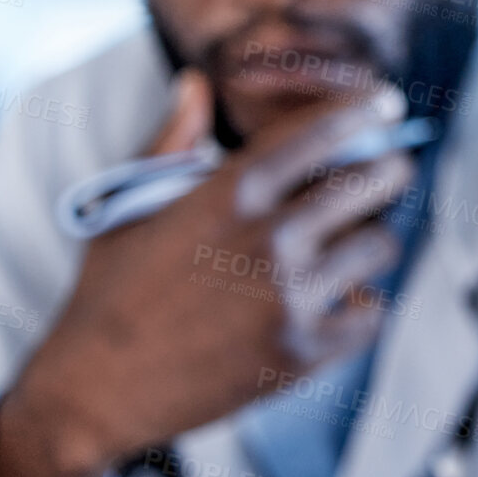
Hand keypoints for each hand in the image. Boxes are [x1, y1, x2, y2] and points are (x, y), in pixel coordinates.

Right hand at [0, 72, 417, 476]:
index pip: (323, 130)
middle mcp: (270, 238)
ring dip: (368, 242)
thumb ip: (173, 140)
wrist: (91, 394)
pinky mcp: (303, 351)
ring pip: (381, 243)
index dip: (363, 110)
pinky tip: (331, 303)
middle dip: (386, 171)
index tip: (386, 104)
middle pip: (377, 179)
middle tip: (383, 175)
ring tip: (343, 247)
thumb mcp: (130, 206)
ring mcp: (291, 296)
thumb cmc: (111, 293)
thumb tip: (197, 82)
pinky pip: (373, 310)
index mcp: (230, 193)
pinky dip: (359, 306)